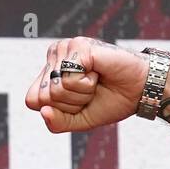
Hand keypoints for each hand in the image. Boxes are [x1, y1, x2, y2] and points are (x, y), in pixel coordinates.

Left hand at [25, 36, 150, 132]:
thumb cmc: (109, 101)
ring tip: (94, 81)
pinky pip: (69, 79)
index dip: (57, 109)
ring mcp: (65, 49)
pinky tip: (97, 73)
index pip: (32, 101)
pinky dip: (86, 85)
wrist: (137, 91)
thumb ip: (57, 122)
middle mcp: (54, 57)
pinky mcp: (78, 46)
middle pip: (43, 97)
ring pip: (56, 88)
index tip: (78, 102)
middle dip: (70, 103)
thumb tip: (43, 111)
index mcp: (49, 73)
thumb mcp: (78, 120)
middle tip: (89, 91)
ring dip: (80, 94)